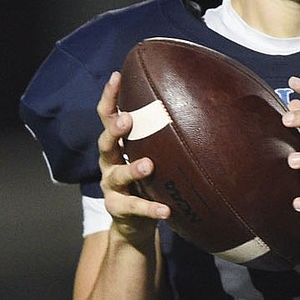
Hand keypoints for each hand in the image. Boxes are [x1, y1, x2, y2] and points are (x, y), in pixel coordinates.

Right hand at [96, 72, 170, 239]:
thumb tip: (194, 106)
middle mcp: (108, 163)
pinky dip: (151, 208)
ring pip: (117, 174)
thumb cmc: (147, 182)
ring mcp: (110, 187)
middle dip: (114, 130)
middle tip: (127, 120)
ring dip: (132, 169)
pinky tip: (166, 210)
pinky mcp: (118, 209)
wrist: (133, 224)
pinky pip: (135, 207)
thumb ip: (160, 137)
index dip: (109, 97)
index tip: (117, 76)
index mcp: (116, 146)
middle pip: (105, 142)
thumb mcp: (150, 155)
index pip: (107, 117)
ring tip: (148, 165)